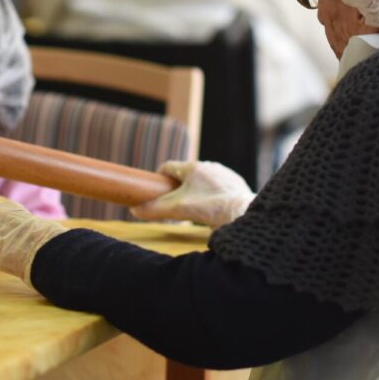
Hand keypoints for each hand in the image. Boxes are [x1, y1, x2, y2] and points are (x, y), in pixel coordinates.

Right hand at [130, 161, 254, 227]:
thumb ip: (155, 209)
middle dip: (178, 188)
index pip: (168, 167)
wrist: (244, 213)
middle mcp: (209, 166)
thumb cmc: (210, 209)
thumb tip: (134, 211)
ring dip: (196, 192)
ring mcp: (224, 174)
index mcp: (193, 167)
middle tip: (175, 205)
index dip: (159, 179)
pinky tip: (213, 209)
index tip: (157, 192)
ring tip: (195, 209)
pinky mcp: (236, 183)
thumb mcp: (178, 209)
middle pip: (185, 175)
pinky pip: (218, 187)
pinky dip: (212, 196)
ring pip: (203, 181)